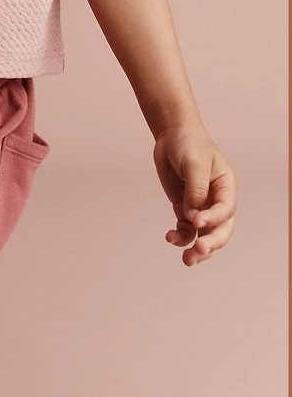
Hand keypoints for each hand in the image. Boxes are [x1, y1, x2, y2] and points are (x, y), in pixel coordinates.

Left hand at [152, 123, 237, 265]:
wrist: (172, 135)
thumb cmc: (188, 144)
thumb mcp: (194, 163)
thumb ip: (196, 191)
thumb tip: (193, 218)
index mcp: (226, 187)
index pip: (226, 210)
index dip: (214, 219)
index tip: (196, 222)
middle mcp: (217, 200)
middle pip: (220, 229)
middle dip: (211, 243)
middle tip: (198, 251)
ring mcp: (201, 206)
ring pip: (204, 234)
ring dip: (196, 249)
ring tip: (187, 260)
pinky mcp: (185, 208)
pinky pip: (186, 229)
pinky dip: (180, 237)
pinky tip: (170, 237)